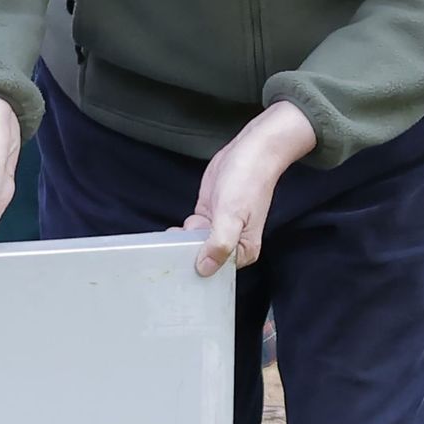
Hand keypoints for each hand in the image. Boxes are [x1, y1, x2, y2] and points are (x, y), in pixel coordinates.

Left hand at [183, 101, 315, 275]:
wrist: (250, 152)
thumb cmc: (248, 182)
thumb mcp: (232, 216)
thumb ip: (219, 245)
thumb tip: (205, 269)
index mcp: (243, 251)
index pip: (216, 272)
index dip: (197, 269)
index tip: (180, 266)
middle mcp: (231, 245)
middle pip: (202, 261)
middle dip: (187, 257)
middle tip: (173, 250)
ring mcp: (218, 231)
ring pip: (193, 247)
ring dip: (181, 243)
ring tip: (177, 234)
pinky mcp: (207, 218)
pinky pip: (190, 233)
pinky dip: (181, 233)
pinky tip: (173, 231)